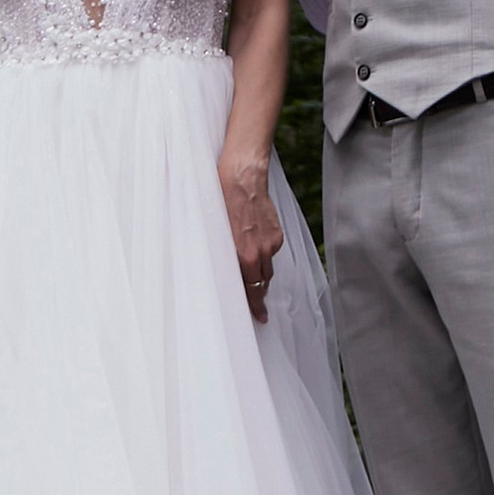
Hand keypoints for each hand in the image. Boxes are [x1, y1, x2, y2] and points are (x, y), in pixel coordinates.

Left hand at [220, 157, 284, 321]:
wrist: (242, 177)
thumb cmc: (222, 201)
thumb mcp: (216, 233)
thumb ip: (224, 256)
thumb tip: (226, 272)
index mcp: (242, 254)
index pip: (251, 289)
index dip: (256, 306)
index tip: (260, 317)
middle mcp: (259, 251)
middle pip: (261, 282)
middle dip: (258, 292)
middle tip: (256, 304)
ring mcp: (270, 242)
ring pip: (267, 268)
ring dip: (260, 273)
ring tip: (252, 272)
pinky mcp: (277, 234)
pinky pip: (271, 252)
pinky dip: (264, 254)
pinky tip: (255, 244)